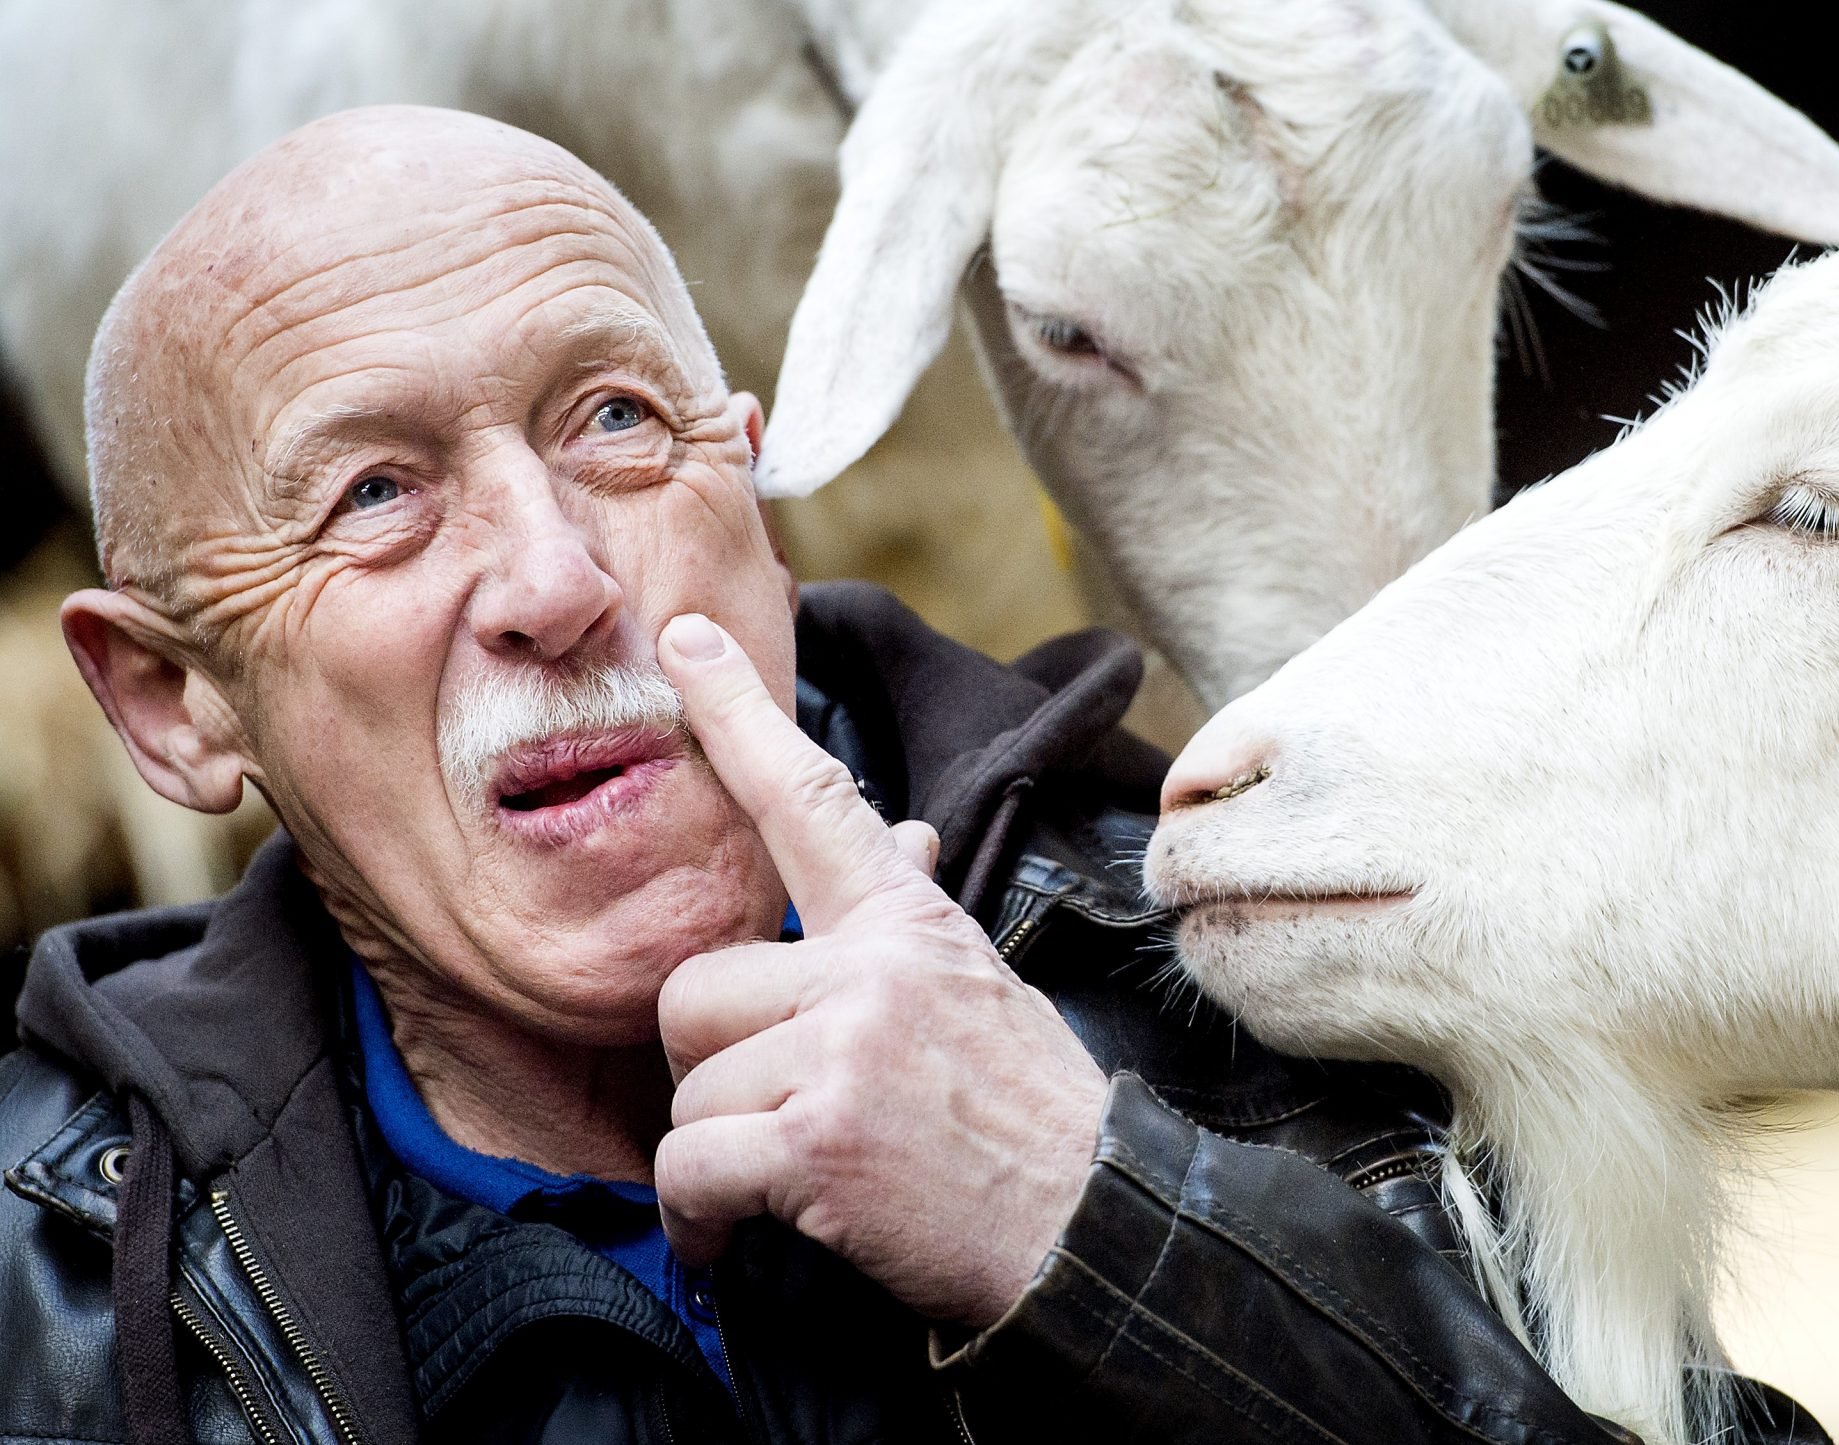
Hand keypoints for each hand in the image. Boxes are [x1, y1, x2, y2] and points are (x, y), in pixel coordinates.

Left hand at [651, 612, 1108, 1325]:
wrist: (1091, 1229)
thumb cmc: (1030, 1116)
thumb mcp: (981, 989)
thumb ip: (913, 920)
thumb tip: (906, 834)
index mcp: (909, 924)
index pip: (810, 800)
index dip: (738, 715)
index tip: (682, 641)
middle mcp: (873, 969)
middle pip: (696, 989)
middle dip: (713, 1067)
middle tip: (773, 1114)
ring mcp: (846, 1049)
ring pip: (689, 1086)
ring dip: (720, 1148)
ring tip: (788, 1180)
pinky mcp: (818, 1139)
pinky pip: (689, 1164)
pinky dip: (697, 1220)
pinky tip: (729, 1239)